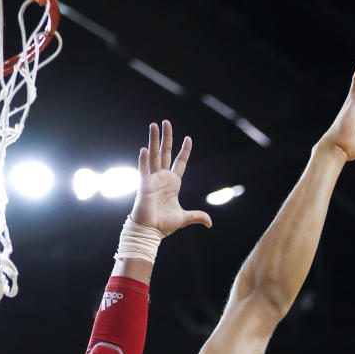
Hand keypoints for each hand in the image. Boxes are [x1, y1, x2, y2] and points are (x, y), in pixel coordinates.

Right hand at [130, 120, 211, 236]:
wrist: (151, 231)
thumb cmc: (164, 224)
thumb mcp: (184, 218)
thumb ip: (197, 216)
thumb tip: (210, 222)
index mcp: (173, 183)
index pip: (179, 162)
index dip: (184, 151)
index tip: (188, 138)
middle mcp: (162, 178)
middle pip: (165, 153)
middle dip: (166, 137)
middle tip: (166, 122)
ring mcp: (152, 179)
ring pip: (153, 155)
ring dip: (153, 140)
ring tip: (154, 125)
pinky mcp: (144, 185)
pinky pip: (144, 170)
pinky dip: (144, 160)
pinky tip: (145, 148)